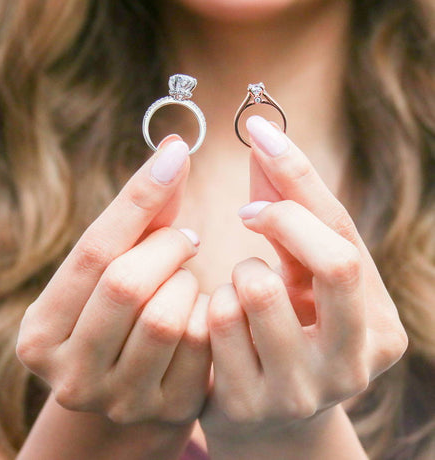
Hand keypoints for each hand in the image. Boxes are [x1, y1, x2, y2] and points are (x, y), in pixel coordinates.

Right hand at [16, 136, 210, 425]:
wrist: (135, 389)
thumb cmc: (122, 318)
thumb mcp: (112, 274)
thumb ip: (140, 219)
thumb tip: (174, 149)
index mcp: (41, 333)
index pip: (92, 253)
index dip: (137, 199)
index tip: (176, 152)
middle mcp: (70, 374)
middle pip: (127, 284)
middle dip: (167, 247)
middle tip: (184, 239)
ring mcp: (118, 400)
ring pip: (167, 316)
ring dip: (188, 282)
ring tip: (185, 280)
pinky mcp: (167, 410)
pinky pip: (202, 343)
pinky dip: (209, 312)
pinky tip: (201, 308)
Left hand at [200, 116, 407, 452]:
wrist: (266, 418)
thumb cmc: (286, 332)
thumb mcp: (301, 280)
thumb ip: (290, 215)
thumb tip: (265, 144)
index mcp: (378, 328)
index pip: (347, 237)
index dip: (300, 178)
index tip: (259, 135)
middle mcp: (351, 364)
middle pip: (333, 261)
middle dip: (282, 218)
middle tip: (248, 214)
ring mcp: (300, 391)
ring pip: (258, 286)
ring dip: (239, 272)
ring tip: (241, 289)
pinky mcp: (246, 405)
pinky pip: (215, 319)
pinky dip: (211, 304)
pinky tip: (219, 322)